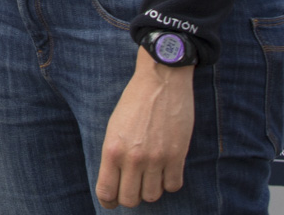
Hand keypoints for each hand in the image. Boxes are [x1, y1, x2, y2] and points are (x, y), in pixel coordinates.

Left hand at [96, 51, 193, 207]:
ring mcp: (157, 159)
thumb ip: (114, 154)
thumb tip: (116, 180)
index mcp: (111, 149)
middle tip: (133, 188)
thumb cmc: (134, 102)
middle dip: (130, 198)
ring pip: (152, 196)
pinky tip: (166, 170)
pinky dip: (169, 183)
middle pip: (130, 200)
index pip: (106, 191)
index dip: (109, 201)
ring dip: (150, 190)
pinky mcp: (177, 156)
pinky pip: (174, 186)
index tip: (112, 202)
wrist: (160, 81)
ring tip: (149, 176)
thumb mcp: (113, 127)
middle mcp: (133, 158)